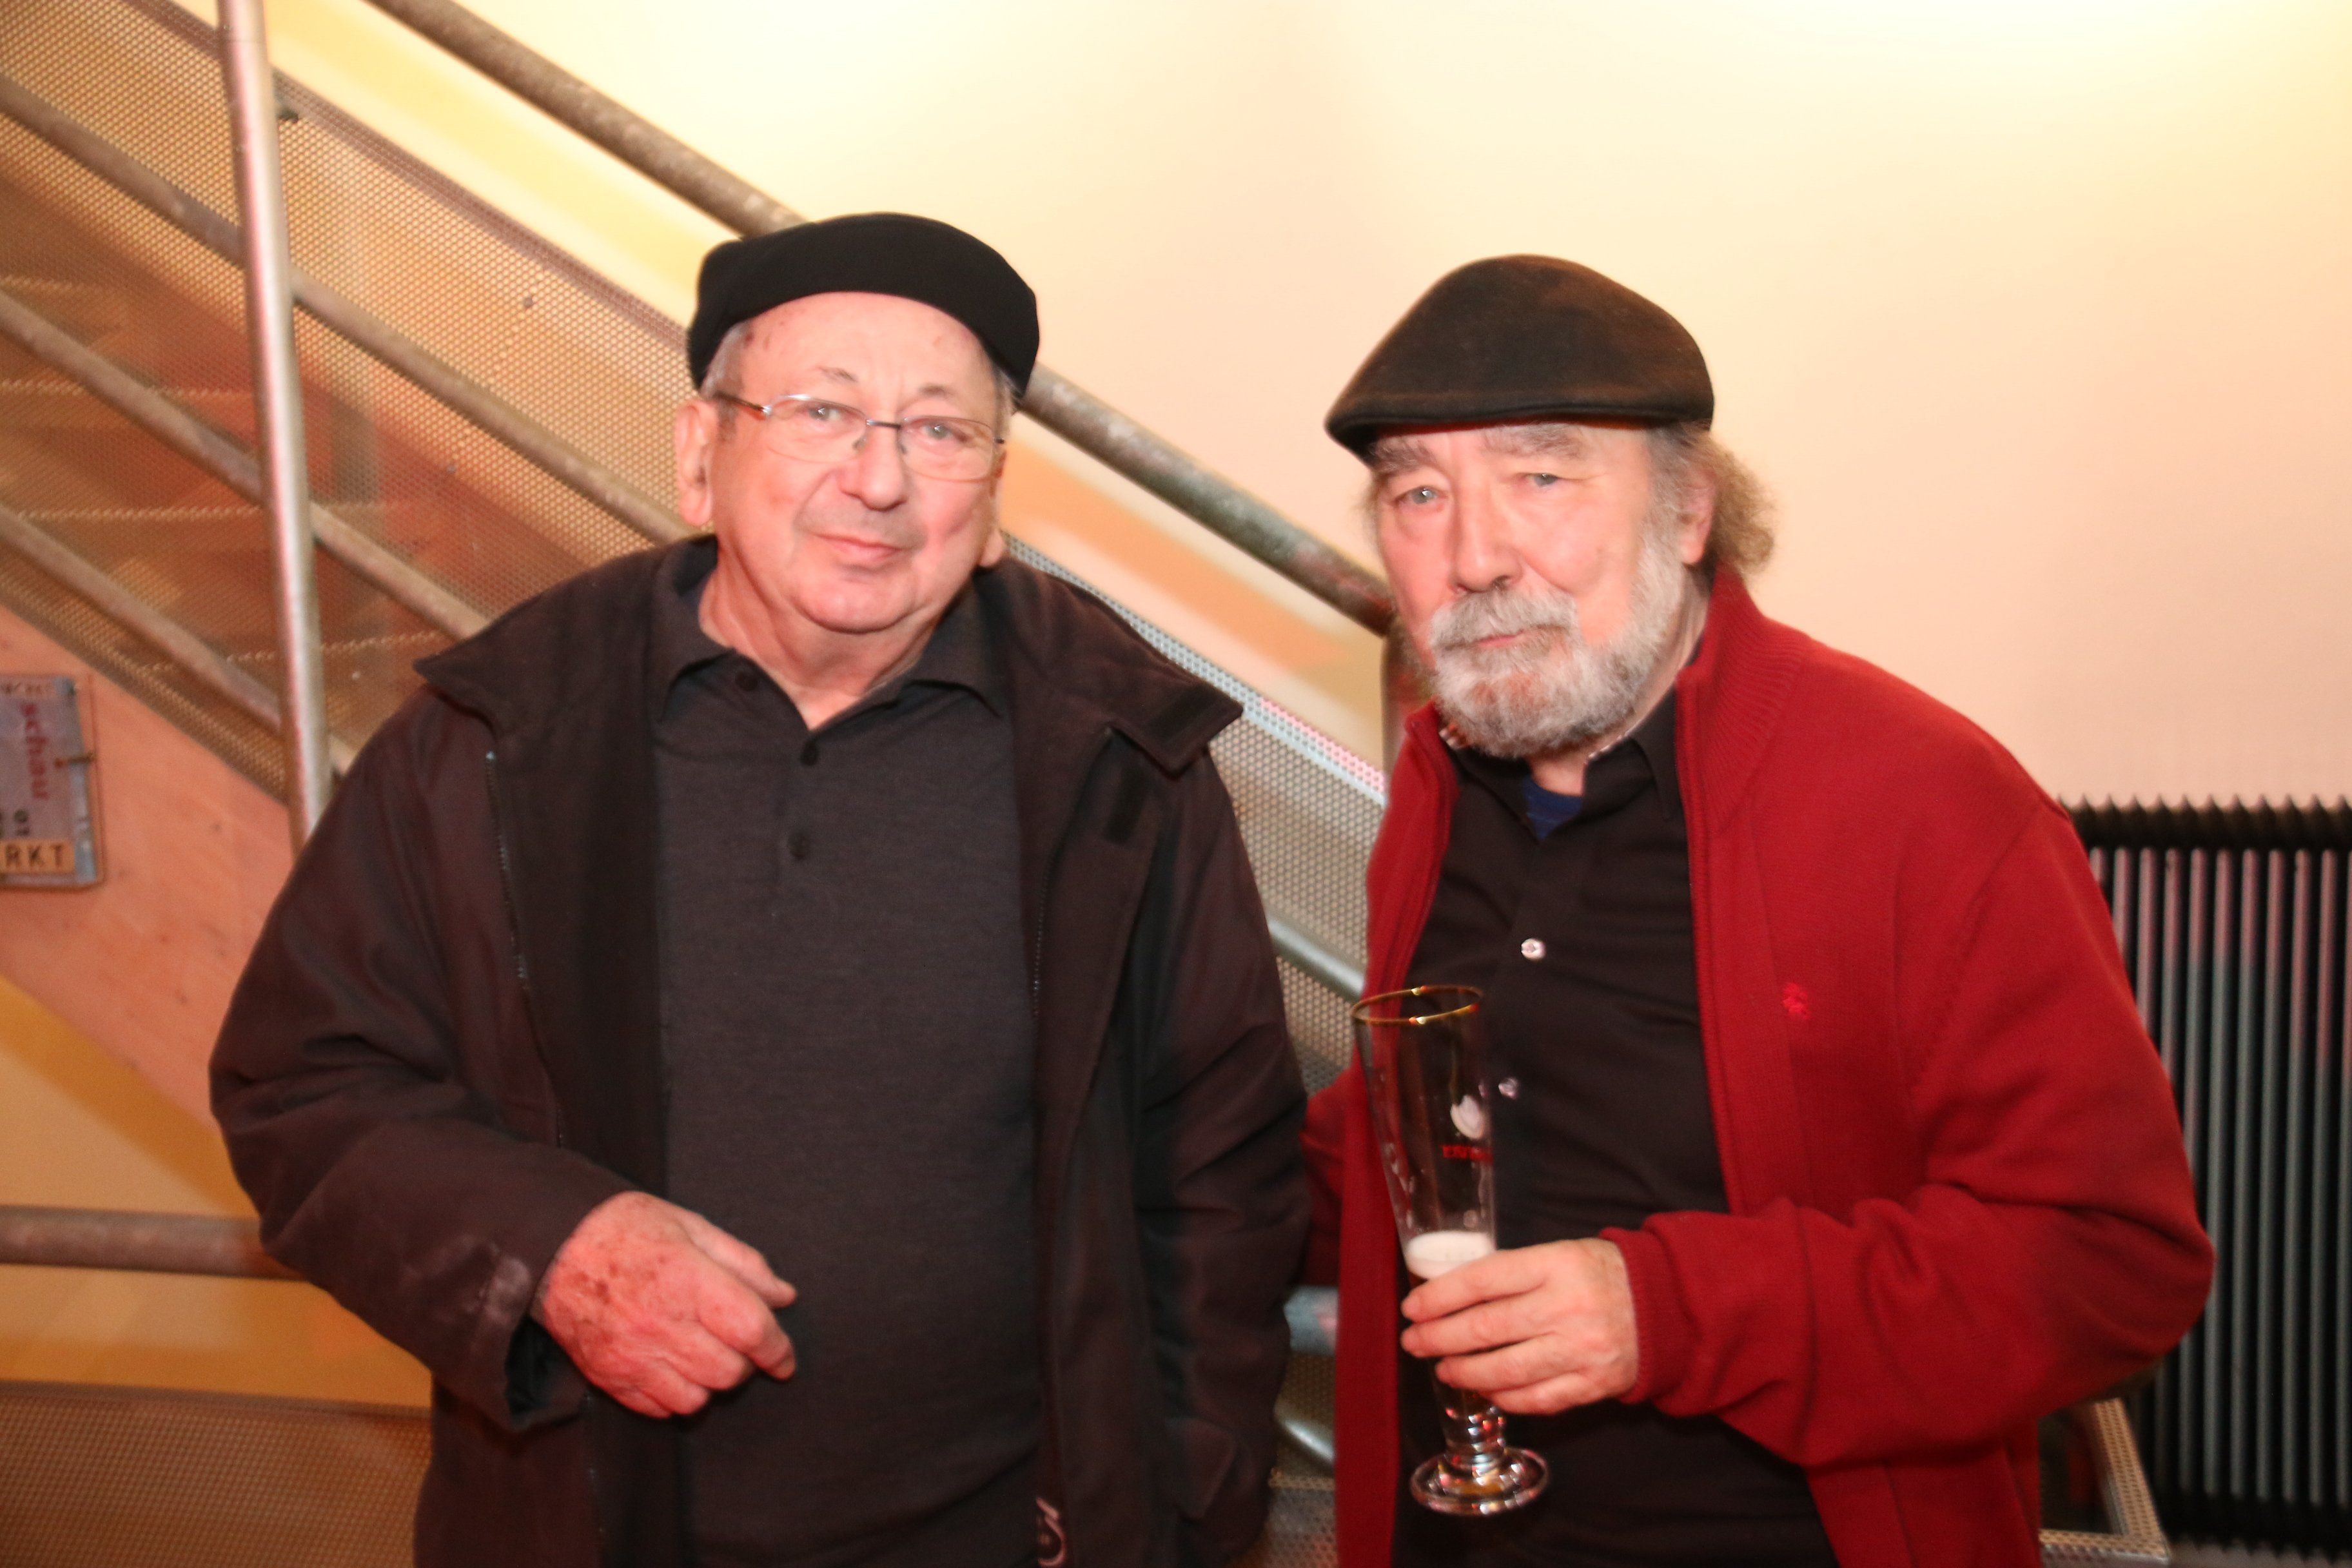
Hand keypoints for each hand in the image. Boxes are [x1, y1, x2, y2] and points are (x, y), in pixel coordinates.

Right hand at [533, 1191, 796, 1417]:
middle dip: (745, 1363)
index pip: (750, 1330)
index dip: (777, 1349)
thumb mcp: (691, 1226)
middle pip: (728, 1371)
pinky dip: (675, 1396)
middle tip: (737, 1344)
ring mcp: (631, 1355)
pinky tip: (673, 1368)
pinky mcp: (608, 1376)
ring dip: (710, 1382)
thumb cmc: (628, 1229)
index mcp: (687, 1279)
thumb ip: (743, 1264)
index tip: (784, 1358)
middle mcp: (660, 1323)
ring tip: (704, 1355)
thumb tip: (783, 1297)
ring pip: (696, 1398)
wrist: (552, 1245)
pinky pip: (658, 1409)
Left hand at [1399, 1238, 1638, 1414]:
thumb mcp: (1559, 1254)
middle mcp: (1566, 1307)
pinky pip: (1537, 1398)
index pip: (1482, 1280)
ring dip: (1465, 1371)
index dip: (1440, 1296)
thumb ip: (1513, 1274)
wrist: (1666, 1306)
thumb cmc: (1599, 1274)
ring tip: (1443, 1368)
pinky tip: (1485, 1390)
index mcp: (1555, 1264)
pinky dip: (1505, 1397)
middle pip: (1486, 1327)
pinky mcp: (1593, 1384)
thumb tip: (1450, 1296)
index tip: (1412, 1307)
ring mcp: (1581, 1350)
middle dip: (1439, 1337)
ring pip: (1507, 1369)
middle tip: (1414, 1342)